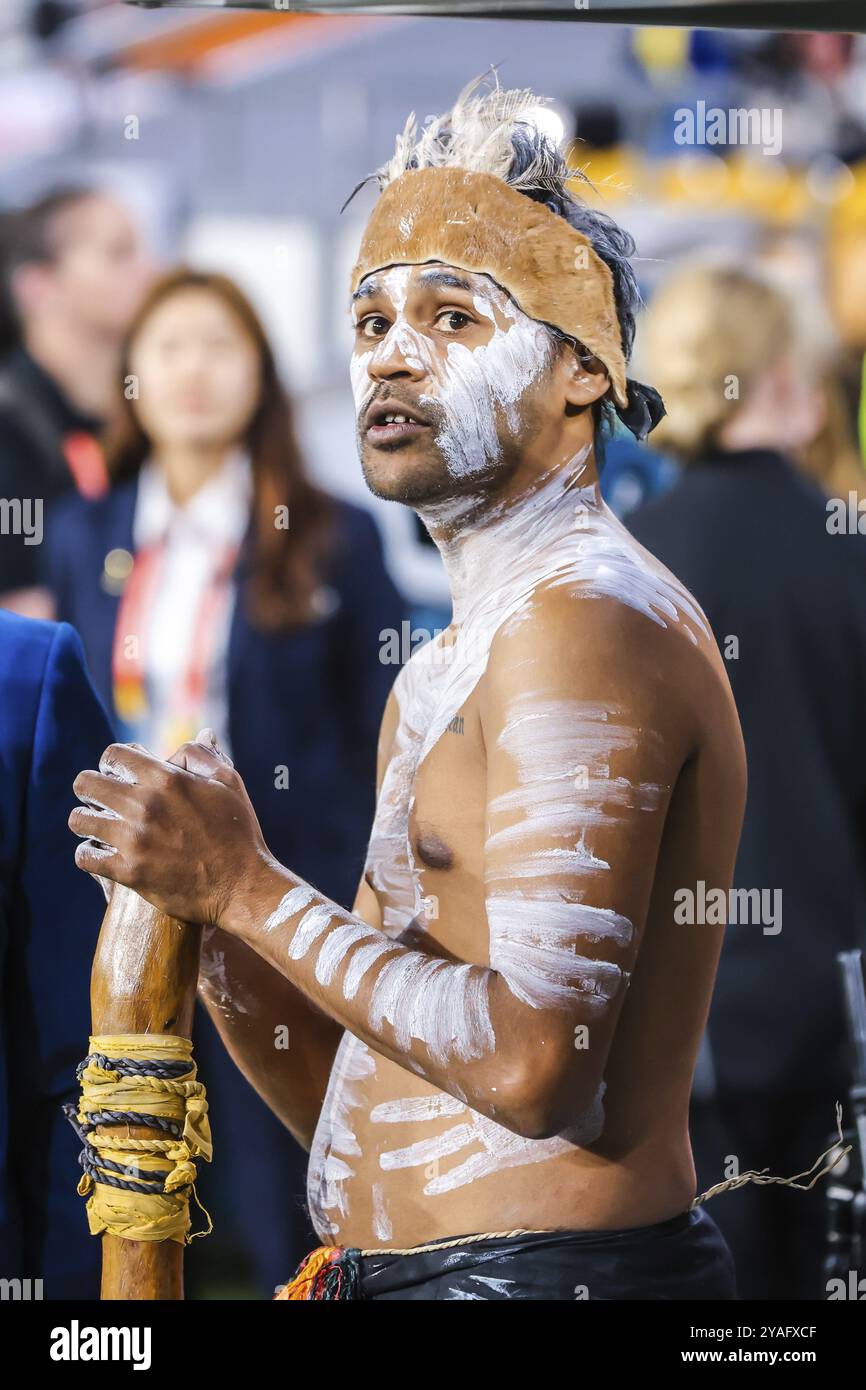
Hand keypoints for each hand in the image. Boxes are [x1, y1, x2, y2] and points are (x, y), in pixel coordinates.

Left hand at [70, 729, 271, 927]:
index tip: (121, 774)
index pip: (113, 755)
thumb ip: (205, 756)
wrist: (242, 886)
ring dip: (88, 820)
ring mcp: (133, 840)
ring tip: (101, 826)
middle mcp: (144, 805)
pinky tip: (103, 853)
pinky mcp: (128, 872)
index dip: (114, 762)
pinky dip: (89, 853)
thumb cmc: (238, 832)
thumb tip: (200, 734)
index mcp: (166, 779)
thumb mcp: (229, 784)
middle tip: (104, 799)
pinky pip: (85, 856)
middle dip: (91, 788)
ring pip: (79, 820)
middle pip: (85, 784)